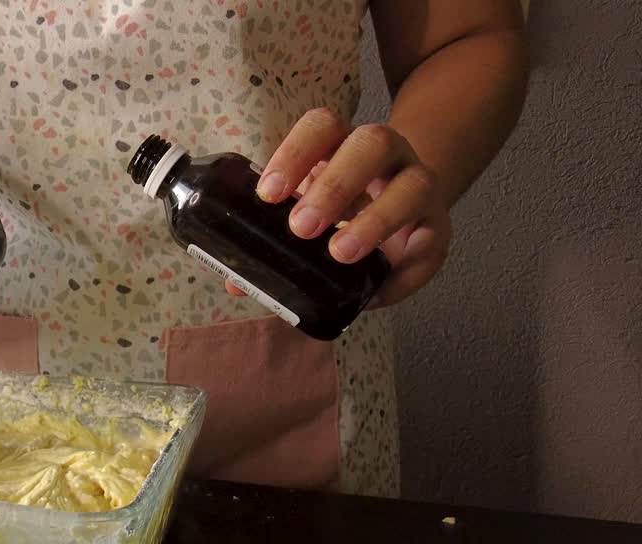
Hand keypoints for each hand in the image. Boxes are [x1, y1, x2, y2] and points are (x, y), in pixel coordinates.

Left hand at [236, 108, 451, 306]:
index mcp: (342, 142)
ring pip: (412, 185)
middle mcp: (386, 154)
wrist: (402, 209)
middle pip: (371, 144)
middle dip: (335, 184)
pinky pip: (431, 242)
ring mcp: (418, 184)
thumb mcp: (305, 212)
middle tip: (301, 227)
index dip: (296, 153)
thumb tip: (234, 283)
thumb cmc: (341, 209)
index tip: (268, 194)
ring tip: (340, 253)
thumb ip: (272, 238)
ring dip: (375, 220)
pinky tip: (379, 289)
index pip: (322, 126)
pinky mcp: (438, 226)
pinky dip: (405, 270)